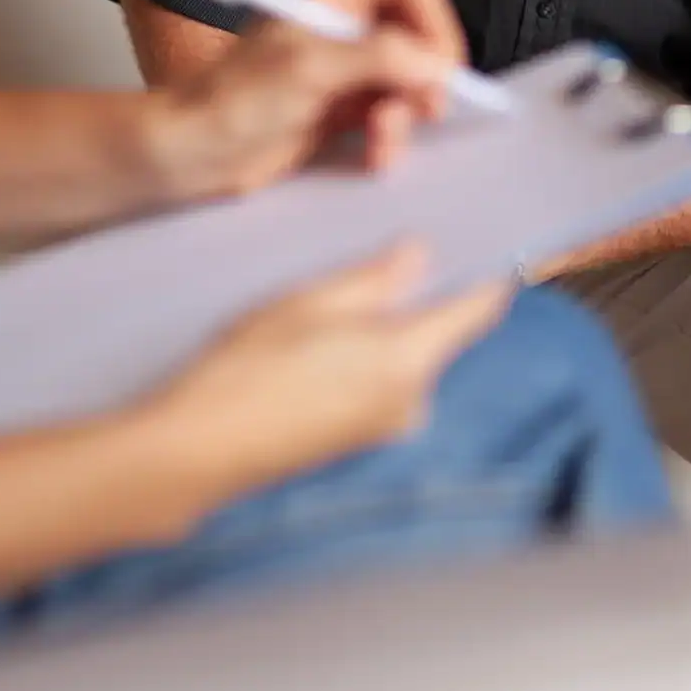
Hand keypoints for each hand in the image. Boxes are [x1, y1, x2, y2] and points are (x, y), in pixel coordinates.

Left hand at [145, 0, 469, 200]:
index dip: (432, 14)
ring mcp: (347, 63)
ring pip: (412, 76)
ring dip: (407, 112)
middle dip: (425, 72)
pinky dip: (392, 134)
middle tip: (422, 109)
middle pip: (421, 27)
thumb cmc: (234, 101)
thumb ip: (380, 57)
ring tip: (381, 139)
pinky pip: (394, 112)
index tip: (434, 63)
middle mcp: (344, 18)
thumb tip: (436, 65)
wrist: (195, 153)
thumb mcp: (310, 68)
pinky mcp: (346, 104)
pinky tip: (375, 153)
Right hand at [146, 245, 508, 505]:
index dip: (488, 274)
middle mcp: (412, 400)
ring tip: (329, 301)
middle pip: (438, 333)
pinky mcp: (359, 441)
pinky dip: (361, 358)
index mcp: (409, 360)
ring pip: (404, 358)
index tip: (490, 242)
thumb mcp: (310, 301)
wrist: (200, 448)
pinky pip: (380, 384)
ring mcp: (386, 427)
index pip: (477, 311)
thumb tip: (421, 254)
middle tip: (377, 257)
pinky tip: (316, 344)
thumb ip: (375, 278)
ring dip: (381, 328)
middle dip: (415, 297)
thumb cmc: (250, 367)